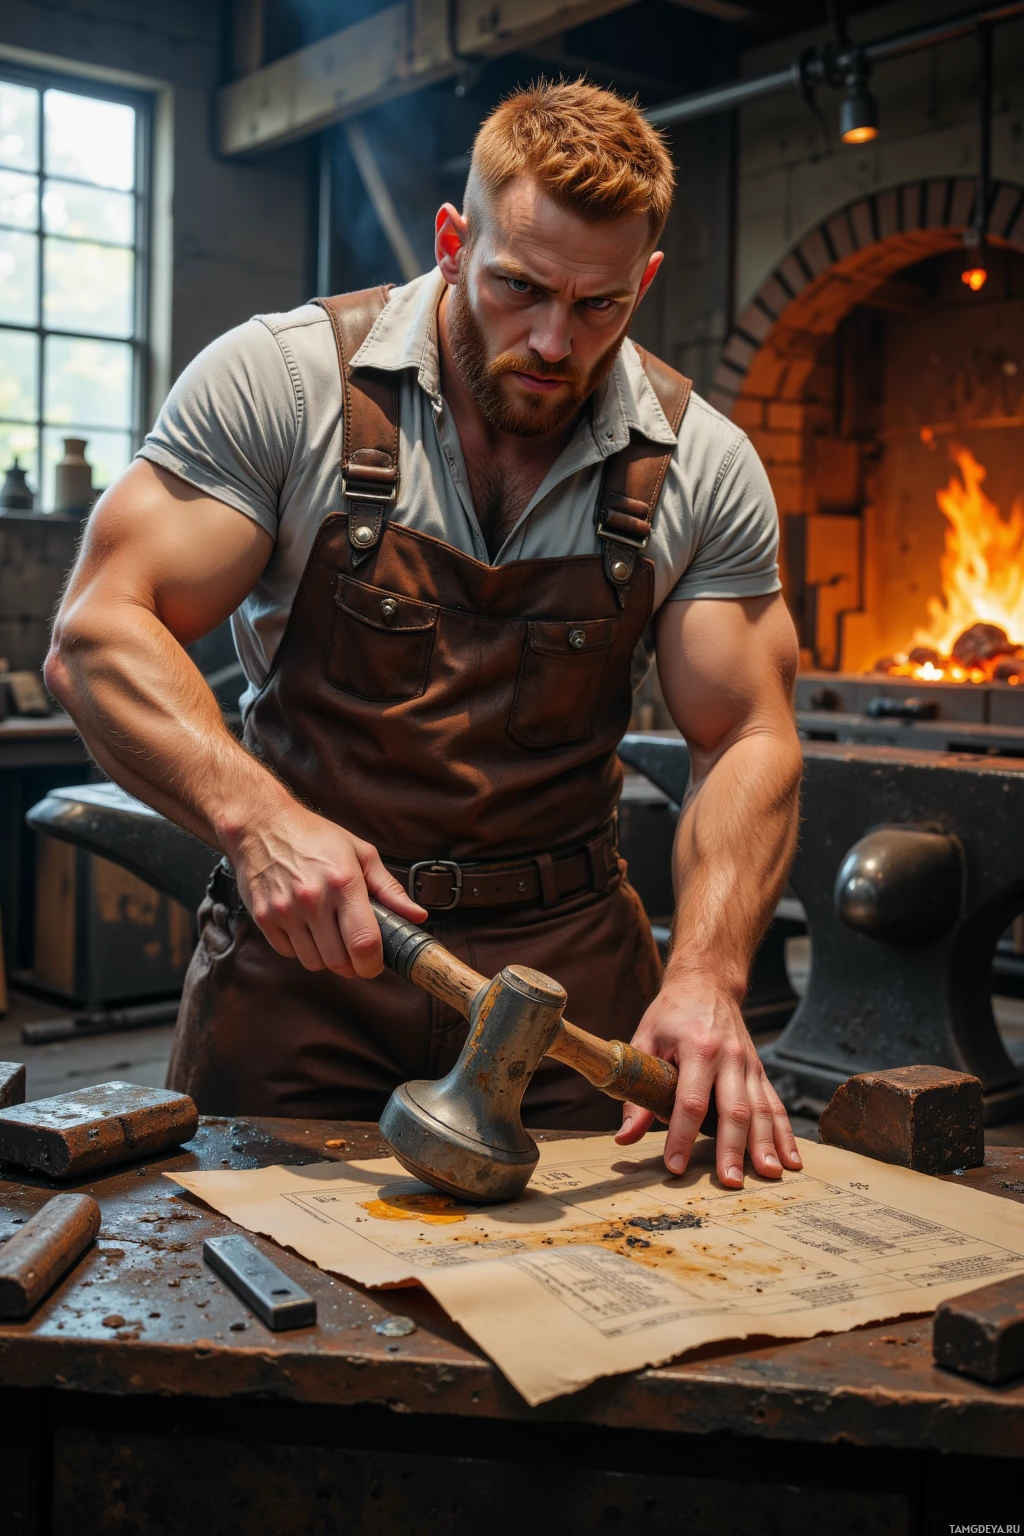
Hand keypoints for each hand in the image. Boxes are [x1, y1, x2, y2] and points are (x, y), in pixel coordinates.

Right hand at [227, 801, 426, 978]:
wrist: (261, 824)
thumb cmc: (315, 837)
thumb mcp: (360, 853)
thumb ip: (389, 889)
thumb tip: (417, 916)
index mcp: (343, 882)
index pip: (364, 942)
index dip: (373, 963)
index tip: (375, 963)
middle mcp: (313, 899)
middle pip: (338, 961)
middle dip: (352, 965)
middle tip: (354, 952)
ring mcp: (284, 910)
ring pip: (313, 962)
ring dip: (326, 958)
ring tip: (330, 937)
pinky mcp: (263, 917)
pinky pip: (288, 953)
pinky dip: (301, 949)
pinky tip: (306, 928)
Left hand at [615, 976, 801, 1186]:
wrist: (707, 983)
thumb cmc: (671, 1014)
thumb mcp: (645, 1042)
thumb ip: (636, 1092)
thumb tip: (624, 1137)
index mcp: (698, 1048)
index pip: (691, 1100)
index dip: (682, 1135)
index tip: (675, 1166)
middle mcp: (730, 1057)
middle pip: (734, 1110)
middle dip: (732, 1149)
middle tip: (729, 1183)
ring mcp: (750, 1065)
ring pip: (762, 1111)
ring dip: (765, 1146)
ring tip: (768, 1176)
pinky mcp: (760, 1072)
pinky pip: (776, 1106)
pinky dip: (785, 1135)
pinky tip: (792, 1161)